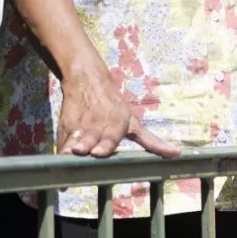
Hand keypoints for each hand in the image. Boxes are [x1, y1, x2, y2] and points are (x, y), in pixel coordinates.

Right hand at [57, 69, 179, 158]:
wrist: (88, 81)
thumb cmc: (115, 106)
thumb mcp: (133, 122)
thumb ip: (151, 141)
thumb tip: (176, 155)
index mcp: (116, 125)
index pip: (111, 137)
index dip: (105, 145)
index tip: (100, 152)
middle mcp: (98, 126)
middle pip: (92, 139)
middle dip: (88, 145)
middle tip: (83, 151)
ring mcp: (81, 126)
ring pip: (76, 139)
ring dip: (72, 146)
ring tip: (69, 152)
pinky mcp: (66, 127)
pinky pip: (63, 139)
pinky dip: (61, 147)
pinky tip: (59, 156)